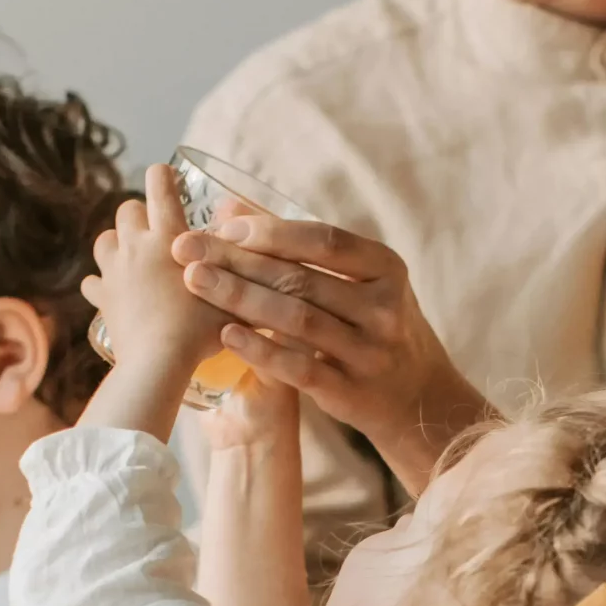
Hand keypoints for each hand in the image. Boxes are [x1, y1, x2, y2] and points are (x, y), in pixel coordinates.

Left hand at [83, 169, 226, 375]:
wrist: (159, 363)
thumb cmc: (202, 330)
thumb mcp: (234, 298)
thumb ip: (244, 278)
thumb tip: (263, 265)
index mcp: (170, 237)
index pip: (160, 186)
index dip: (163, 176)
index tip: (167, 177)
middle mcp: (137, 245)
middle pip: (126, 209)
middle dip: (139, 215)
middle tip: (156, 234)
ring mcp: (115, 270)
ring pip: (103, 240)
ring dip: (116, 245)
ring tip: (133, 261)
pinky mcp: (102, 297)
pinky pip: (93, 282)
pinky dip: (102, 284)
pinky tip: (115, 293)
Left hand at [172, 214, 490, 494]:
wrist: (418, 397)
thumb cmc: (374, 324)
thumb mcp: (356, 280)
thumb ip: (295, 245)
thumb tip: (229, 208)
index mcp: (387, 268)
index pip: (325, 240)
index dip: (271, 231)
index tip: (223, 226)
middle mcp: (384, 308)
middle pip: (302, 278)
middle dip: (239, 261)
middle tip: (187, 249)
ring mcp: (371, 352)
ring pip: (298, 320)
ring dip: (240, 299)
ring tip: (195, 282)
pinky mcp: (353, 391)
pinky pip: (301, 369)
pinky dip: (261, 350)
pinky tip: (225, 335)